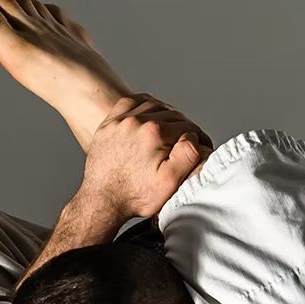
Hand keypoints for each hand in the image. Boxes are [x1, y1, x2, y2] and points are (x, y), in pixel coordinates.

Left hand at [79, 93, 212, 219]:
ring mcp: (120, 120)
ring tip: (173, 130)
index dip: (198, 137)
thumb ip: (187, 156)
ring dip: (166, 115)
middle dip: (184, 127)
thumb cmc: (135, 196)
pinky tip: (150, 116)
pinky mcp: (109, 123)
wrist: (102, 200)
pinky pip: (131, 103)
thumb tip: (193, 136)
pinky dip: (144, 106)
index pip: (187, 126)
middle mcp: (136, 121)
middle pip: (172, 114)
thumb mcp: (169, 182)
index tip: (202, 146)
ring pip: (153, 105)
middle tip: (189, 141)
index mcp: (154, 132)